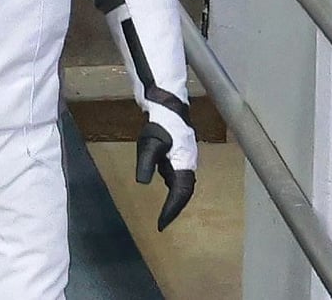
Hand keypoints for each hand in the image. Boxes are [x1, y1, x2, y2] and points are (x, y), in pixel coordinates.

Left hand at [135, 114, 198, 230]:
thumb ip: (146, 164)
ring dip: (175, 200)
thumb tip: (143, 184)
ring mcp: (186, 161)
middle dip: (175, 209)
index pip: (179, 194)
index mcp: (184, 165)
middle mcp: (188, 166)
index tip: (161, 225)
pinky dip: (174, 189)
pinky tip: (166, 192)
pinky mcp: (181, 157)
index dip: (171, 210)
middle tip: (163, 223)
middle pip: (184, 193)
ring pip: (183, 186)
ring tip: (165, 213)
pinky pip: (179, 178)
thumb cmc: (160, 125)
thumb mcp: (149, 144)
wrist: (169, 106)